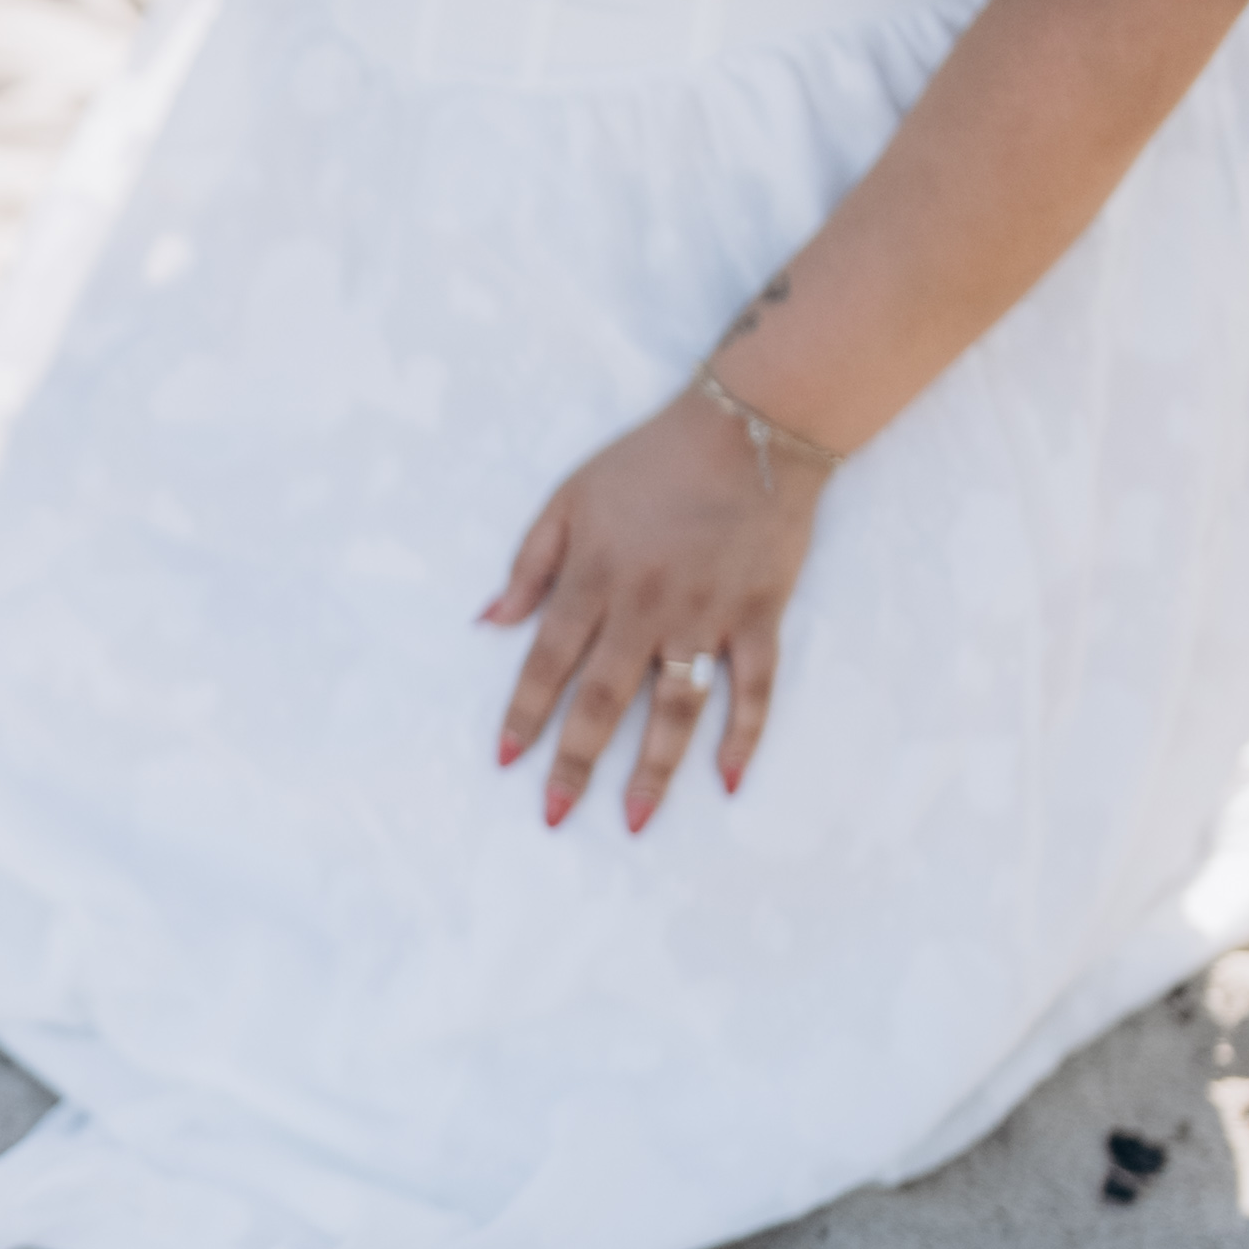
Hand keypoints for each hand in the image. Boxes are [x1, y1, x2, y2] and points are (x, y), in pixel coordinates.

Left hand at [485, 384, 828, 829]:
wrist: (750, 427)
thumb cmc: (651, 459)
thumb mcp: (570, 496)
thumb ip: (530, 563)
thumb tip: (488, 622)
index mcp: (594, 578)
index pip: (548, 661)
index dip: (524, 714)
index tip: (505, 762)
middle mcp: (645, 607)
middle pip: (604, 700)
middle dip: (575, 762)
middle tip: (554, 816)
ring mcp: (707, 616)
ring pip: (675, 708)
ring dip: (653, 770)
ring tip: (632, 821)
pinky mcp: (760, 616)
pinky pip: (753, 688)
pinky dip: (742, 735)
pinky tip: (726, 780)